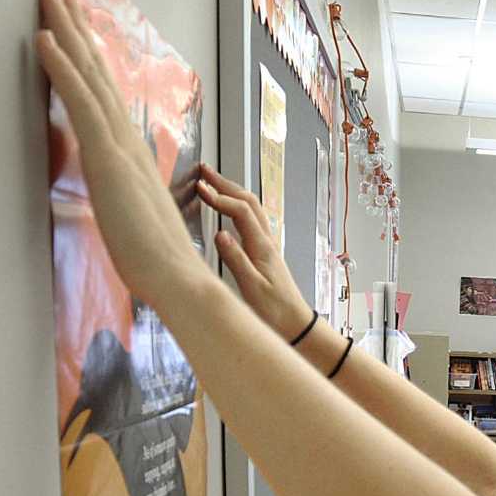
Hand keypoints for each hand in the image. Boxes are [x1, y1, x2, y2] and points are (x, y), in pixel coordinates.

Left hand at [36, 0, 206, 309]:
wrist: (179, 279)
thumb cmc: (159, 263)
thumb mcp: (133, 222)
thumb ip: (125, 202)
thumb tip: (119, 202)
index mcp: (132, 156)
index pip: (106, 97)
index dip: (90, 60)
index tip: (76, 28)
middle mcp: (128, 141)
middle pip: (100, 72)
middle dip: (78, 28)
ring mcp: (119, 146)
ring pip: (91, 75)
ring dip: (68, 30)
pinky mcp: (107, 157)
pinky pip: (81, 102)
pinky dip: (64, 66)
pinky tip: (45, 37)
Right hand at [197, 165, 314, 342]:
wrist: (296, 324)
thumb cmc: (275, 310)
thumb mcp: (252, 288)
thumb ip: (236, 260)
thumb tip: (220, 234)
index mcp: (262, 247)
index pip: (240, 211)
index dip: (220, 197)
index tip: (199, 188)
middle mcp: (266, 241)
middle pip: (247, 202)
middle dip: (225, 184)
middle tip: (203, 171)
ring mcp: (266, 245)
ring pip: (251, 209)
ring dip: (232, 191)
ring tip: (212, 182)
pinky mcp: (264, 252)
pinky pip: (251, 221)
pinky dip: (236, 207)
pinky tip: (227, 209)